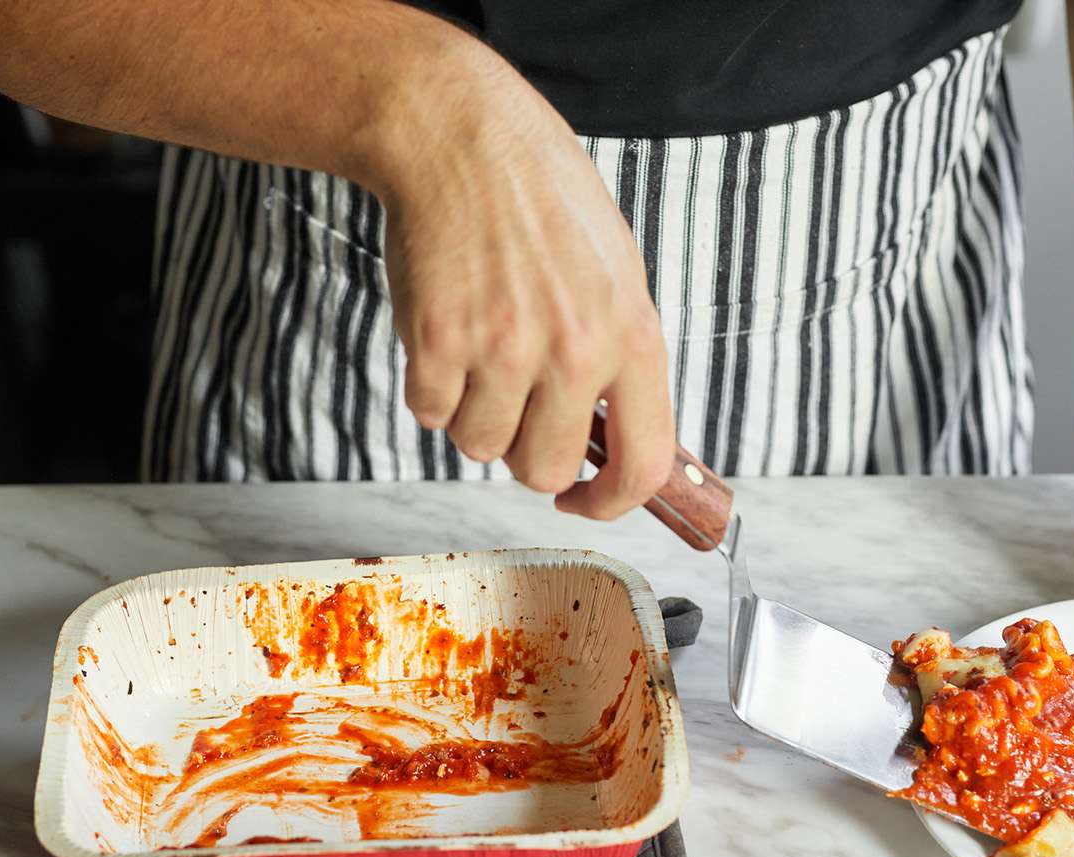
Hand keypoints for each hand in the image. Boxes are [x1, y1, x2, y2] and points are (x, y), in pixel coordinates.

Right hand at [370, 48, 671, 517]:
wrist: (461, 137)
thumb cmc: (541, 201)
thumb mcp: (617, 274)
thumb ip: (621, 361)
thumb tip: (614, 442)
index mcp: (632, 335)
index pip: (644, 464)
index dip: (612, 502)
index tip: (584, 500)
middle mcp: (574, 351)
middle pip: (545, 471)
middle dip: (525, 449)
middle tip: (514, 397)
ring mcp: (504, 349)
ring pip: (480, 447)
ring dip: (473, 414)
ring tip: (479, 347)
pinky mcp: (438, 342)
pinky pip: (430, 414)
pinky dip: (430, 386)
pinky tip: (445, 330)